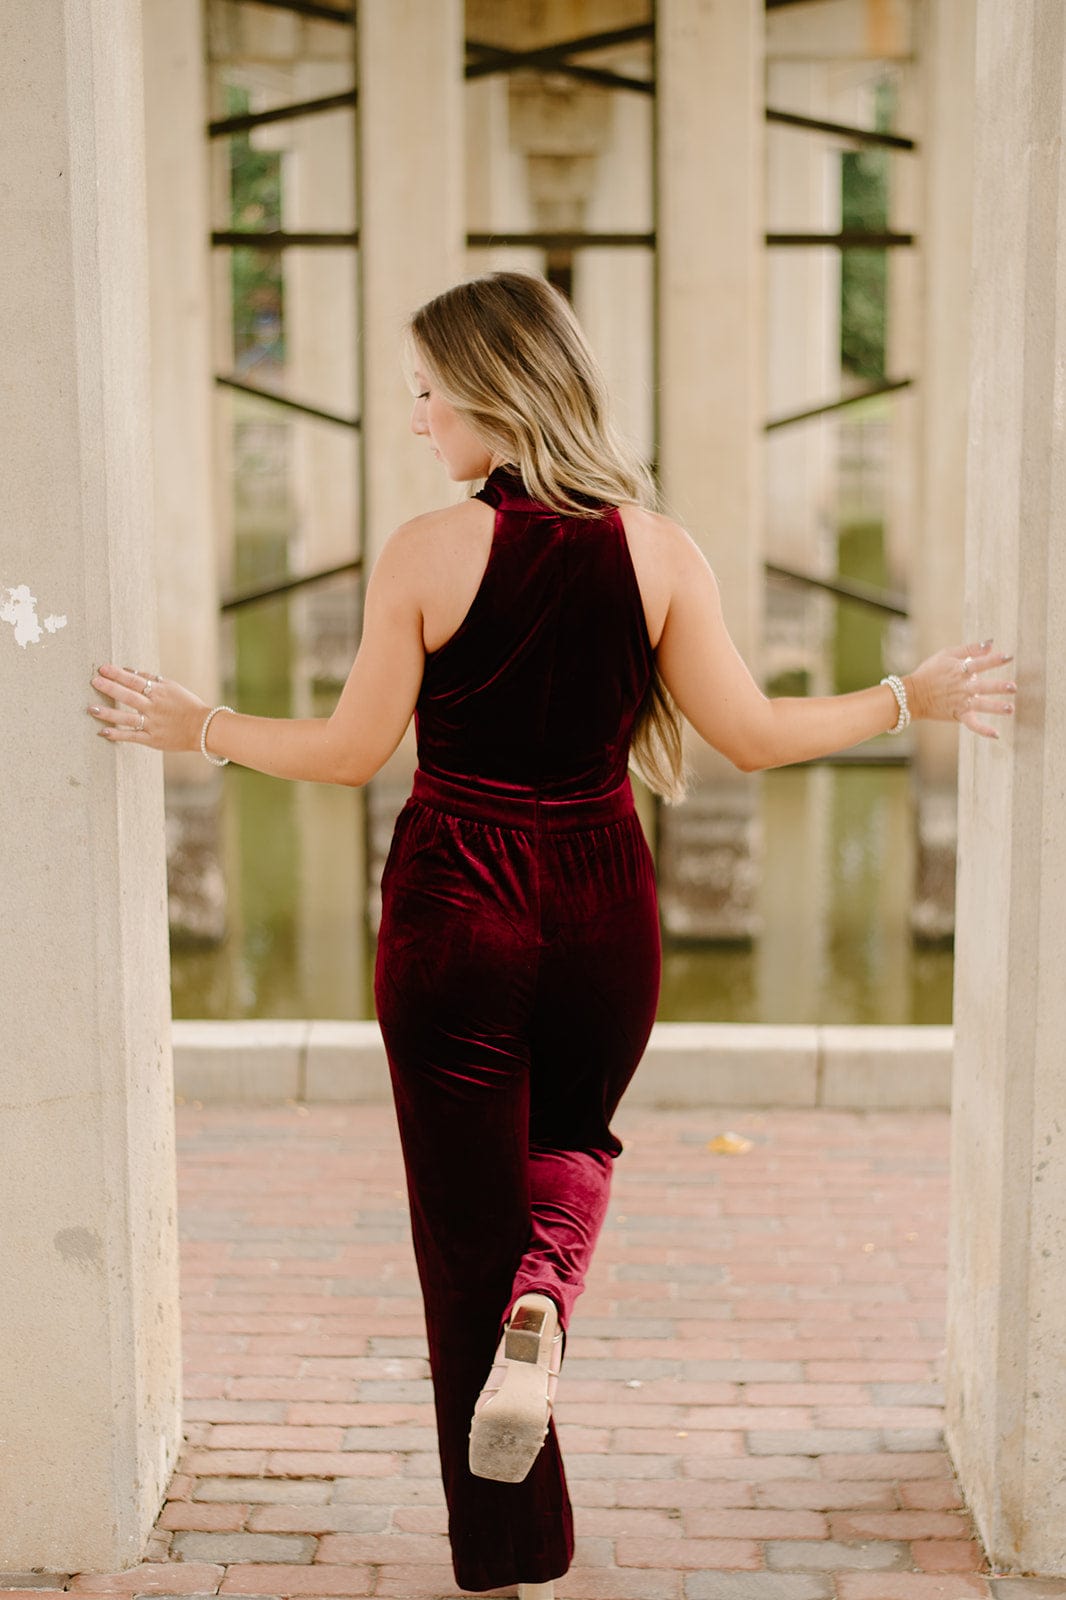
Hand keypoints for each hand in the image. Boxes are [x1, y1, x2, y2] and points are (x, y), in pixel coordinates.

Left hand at [88, 663, 208, 752]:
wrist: (204, 728)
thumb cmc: (188, 705)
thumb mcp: (172, 687)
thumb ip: (152, 679)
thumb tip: (130, 670)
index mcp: (160, 692)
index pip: (135, 680)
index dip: (118, 674)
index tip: (102, 668)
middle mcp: (155, 707)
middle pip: (129, 696)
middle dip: (110, 688)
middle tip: (94, 681)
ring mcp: (153, 724)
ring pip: (127, 717)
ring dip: (108, 713)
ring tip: (91, 708)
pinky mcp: (152, 739)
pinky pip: (132, 736)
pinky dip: (117, 734)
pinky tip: (103, 731)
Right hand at [903, 639, 1015, 738]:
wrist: (912, 695)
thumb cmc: (930, 672)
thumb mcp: (946, 654)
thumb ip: (969, 649)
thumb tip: (991, 643)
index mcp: (959, 670)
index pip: (979, 663)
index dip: (993, 660)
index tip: (1009, 657)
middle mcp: (961, 687)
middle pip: (982, 687)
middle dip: (997, 687)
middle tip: (1013, 687)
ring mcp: (960, 702)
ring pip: (980, 705)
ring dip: (995, 707)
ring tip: (1010, 709)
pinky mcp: (958, 715)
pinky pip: (972, 724)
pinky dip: (983, 730)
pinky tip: (996, 734)